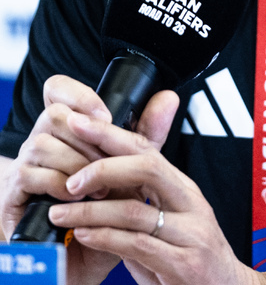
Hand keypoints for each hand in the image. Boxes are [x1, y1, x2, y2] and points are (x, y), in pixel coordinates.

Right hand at [0, 74, 178, 284]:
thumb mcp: (128, 171)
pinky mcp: (13, 193)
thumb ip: (146, 135)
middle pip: (54, 113)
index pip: (57, 88)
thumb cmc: (102, 210)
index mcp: (67, 129)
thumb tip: (169, 98)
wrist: (78, 259)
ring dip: (77, 165)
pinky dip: (60, 186)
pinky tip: (77, 201)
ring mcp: (24, 164)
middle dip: (86, 138)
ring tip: (99, 190)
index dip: (78, 94)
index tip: (105, 116)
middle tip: (109, 163)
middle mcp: (41, 140)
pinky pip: (31, 175)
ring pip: (43, 142)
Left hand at [46, 114, 265, 284]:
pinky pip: (137, 245)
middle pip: (147, 167)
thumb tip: (97, 184)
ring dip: (91, 211)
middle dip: (103, 167)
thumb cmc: (192, 261)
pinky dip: (105, 238)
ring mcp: (191, 234)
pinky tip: (83, 235)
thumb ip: (140, 203)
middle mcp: (191, 204)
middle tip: (69, 179)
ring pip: (135, 210)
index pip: (147, 149)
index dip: (111, 134)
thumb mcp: (168, 224)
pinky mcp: (185, 265)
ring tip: (61, 213)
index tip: (79, 124)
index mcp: (184, 188)